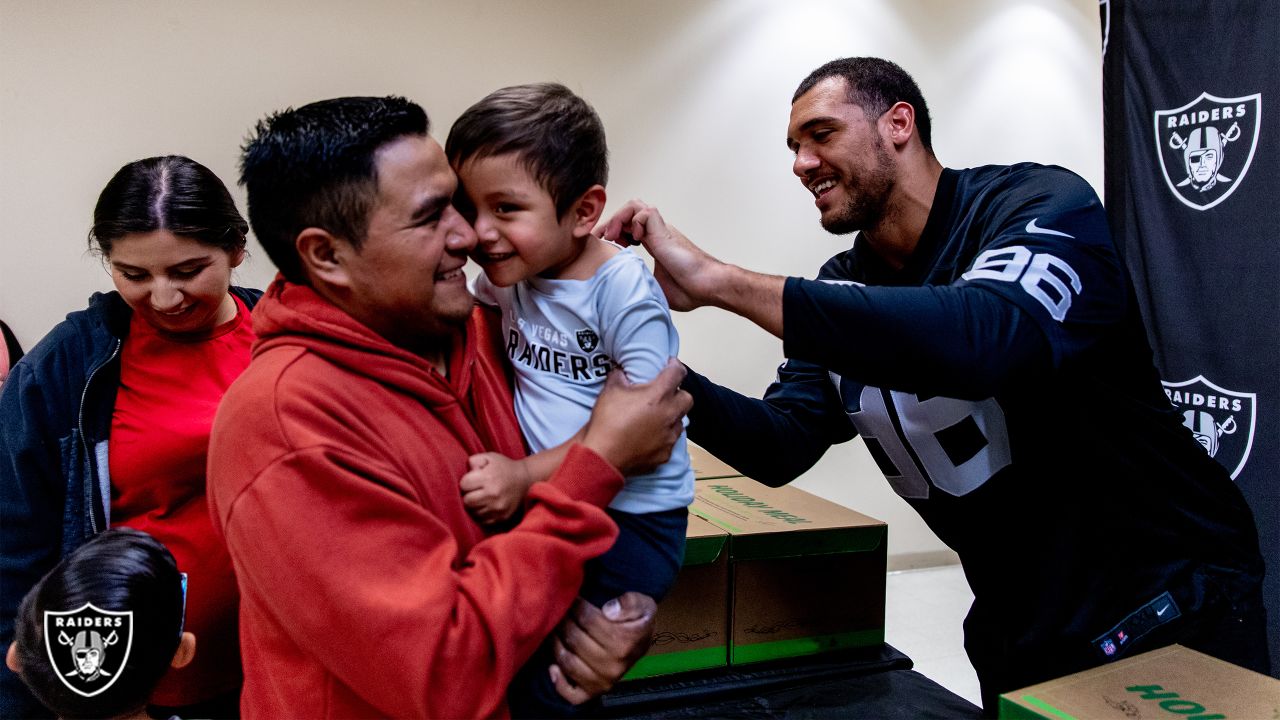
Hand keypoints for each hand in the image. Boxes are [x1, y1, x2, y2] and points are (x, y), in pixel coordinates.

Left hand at [458, 452, 530, 524]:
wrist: (525, 480)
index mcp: (489, 477)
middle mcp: (493, 494)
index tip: (473, 480)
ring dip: (475, 505)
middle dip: (469, 495)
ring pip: (474, 512)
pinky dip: (482, 513)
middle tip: (475, 490)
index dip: (466, 481)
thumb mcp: (490, 457)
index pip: (463, 485)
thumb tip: (468, 471)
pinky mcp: (502, 517)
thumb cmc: (504, 467)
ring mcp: (498, 507)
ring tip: (482, 497)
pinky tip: (487, 505)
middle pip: (467, 501)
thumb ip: (474, 460)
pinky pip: (483, 520)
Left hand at [549, 593, 657, 703]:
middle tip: (562, 611)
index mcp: (625, 643)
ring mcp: (603, 681)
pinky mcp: (594, 692)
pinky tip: (553, 666)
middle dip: (565, 621)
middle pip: (575, 640)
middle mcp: (613, 666)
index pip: (588, 620)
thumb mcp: (642, 604)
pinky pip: (572, 694)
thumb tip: (609, 610)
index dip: (578, 605)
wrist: (641, 641)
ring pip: (568, 662)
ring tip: (556, 629)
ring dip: (556, 643)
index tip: (575, 598)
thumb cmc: (637, 621)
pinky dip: (559, 681)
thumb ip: (631, 602)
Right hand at [581, 359, 691, 475]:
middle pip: (687, 398)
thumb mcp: (609, 391)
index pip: (677, 373)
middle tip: (663, 395)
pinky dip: (662, 437)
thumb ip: (619, 376)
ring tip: (654, 418)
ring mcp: (669, 436)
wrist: (602, 457)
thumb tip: (621, 372)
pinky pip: (670, 441)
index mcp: (658, 395)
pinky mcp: (665, 454)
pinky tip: (648, 437)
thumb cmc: (606, 423)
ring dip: (671, 417)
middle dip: (678, 394)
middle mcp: (669, 415)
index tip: (669, 365)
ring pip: (680, 422)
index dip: (674, 365)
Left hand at [596, 200, 719, 310]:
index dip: (612, 232)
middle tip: (603, 240)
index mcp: (654, 244)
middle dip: (610, 223)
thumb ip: (640, 282)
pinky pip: (645, 212)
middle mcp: (656, 233)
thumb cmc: (690, 289)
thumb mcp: (654, 287)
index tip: (601, 245)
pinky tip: (636, 241)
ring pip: (635, 206)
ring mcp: (661, 230)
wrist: (708, 286)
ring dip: (619, 218)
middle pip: (628, 211)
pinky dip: (635, 222)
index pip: (627, 227)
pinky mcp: (665, 231)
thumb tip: (621, 291)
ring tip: (614, 237)